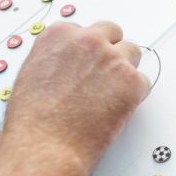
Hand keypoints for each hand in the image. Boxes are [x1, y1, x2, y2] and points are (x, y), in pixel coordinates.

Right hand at [0, 21, 149, 175]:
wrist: (44, 145)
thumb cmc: (32, 120)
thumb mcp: (32, 74)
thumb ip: (56, 61)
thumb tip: (68, 66)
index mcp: (59, 35)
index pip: (85, 30)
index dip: (88, 50)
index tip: (87, 64)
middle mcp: (87, 41)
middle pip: (113, 33)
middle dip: (110, 51)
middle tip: (105, 76)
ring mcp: (112, 59)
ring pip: (132, 53)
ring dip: (125, 70)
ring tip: (112, 94)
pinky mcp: (131, 80)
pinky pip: (143, 82)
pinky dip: (135, 95)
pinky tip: (117, 110)